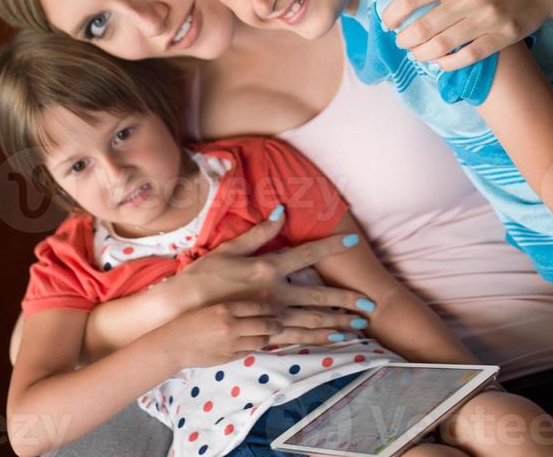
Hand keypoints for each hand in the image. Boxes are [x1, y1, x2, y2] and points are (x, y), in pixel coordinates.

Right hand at [170, 301, 284, 368]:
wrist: (175, 344)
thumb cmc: (190, 320)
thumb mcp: (211, 306)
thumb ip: (231, 305)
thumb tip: (254, 305)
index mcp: (225, 308)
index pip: (257, 306)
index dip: (270, 307)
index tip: (276, 307)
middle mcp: (231, 326)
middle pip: (263, 324)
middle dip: (275, 324)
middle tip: (281, 322)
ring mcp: (231, 344)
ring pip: (259, 340)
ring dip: (268, 337)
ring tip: (272, 333)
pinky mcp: (229, 358)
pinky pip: (249, 351)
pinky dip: (255, 347)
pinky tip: (257, 343)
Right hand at [181, 211, 374, 342]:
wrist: (182, 313)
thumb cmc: (203, 277)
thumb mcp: (229, 249)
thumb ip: (258, 233)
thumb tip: (280, 212)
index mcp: (267, 268)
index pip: (306, 254)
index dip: (331, 247)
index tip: (353, 242)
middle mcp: (274, 294)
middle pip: (318, 296)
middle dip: (346, 299)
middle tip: (370, 304)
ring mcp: (269, 316)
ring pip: (311, 321)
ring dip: (337, 322)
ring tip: (358, 325)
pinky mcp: (262, 334)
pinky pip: (296, 336)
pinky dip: (317, 338)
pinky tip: (331, 339)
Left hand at [380, 0, 552, 69]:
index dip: (392, 13)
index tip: (387, 21)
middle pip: (422, 27)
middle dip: (404, 39)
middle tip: (400, 41)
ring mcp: (487, 19)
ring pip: (442, 45)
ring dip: (422, 54)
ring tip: (416, 53)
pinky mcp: (503, 36)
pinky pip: (469, 56)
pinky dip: (450, 63)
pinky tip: (440, 63)